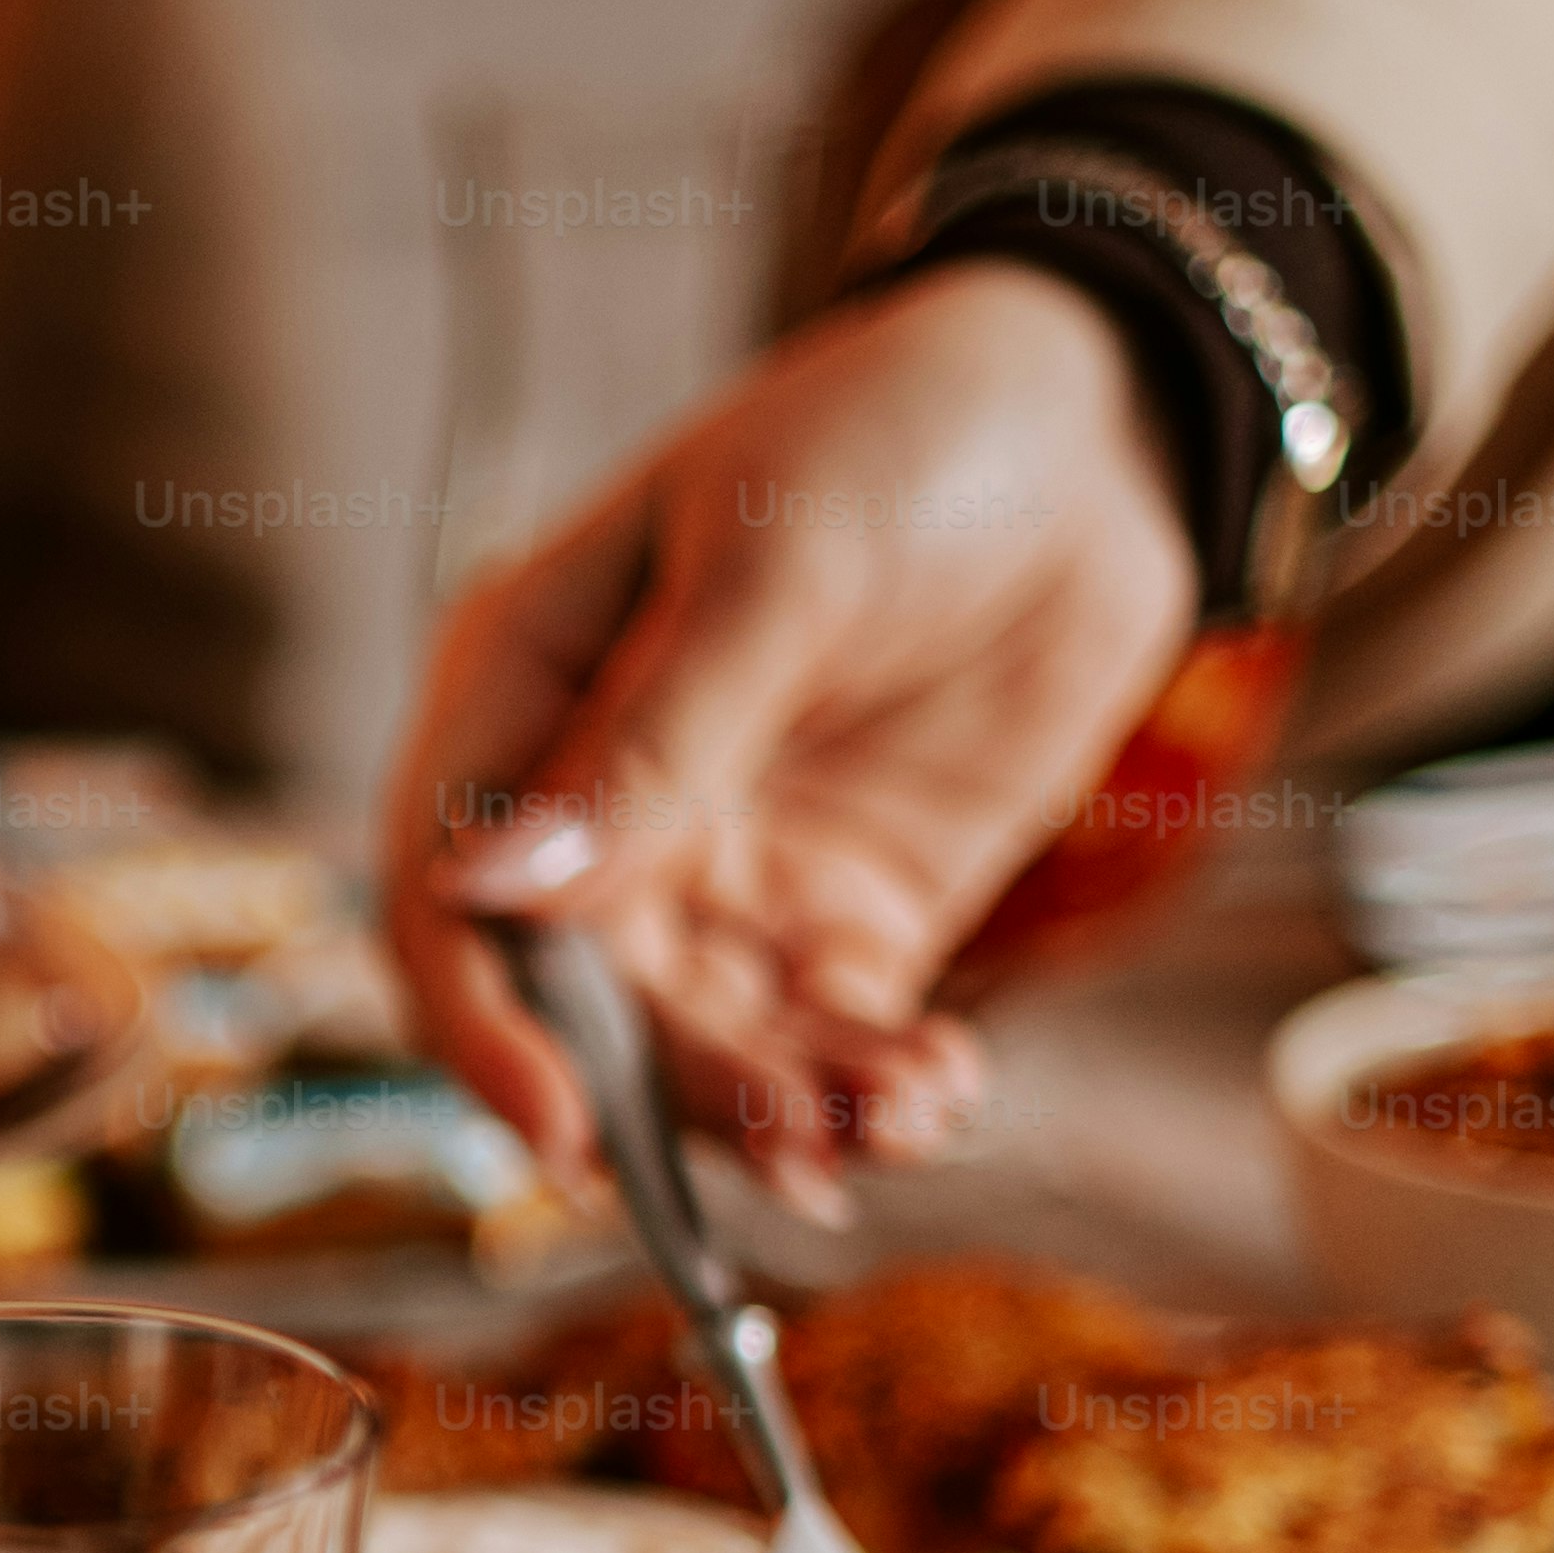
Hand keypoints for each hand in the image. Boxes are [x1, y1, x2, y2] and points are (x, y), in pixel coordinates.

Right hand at [381, 256, 1201, 1208]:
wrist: (1106, 421)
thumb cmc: (902, 433)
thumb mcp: (773, 568)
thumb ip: (650, 742)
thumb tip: (494, 890)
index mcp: (522, 695)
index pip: (447, 899)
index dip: (488, 1029)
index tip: (567, 1130)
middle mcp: (598, 806)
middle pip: (585, 1009)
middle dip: (682, 1091)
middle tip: (797, 1127)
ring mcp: (722, 867)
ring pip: (709, 1047)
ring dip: (792, 1105)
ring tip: (904, 1105)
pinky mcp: (844, 910)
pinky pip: (827, 1039)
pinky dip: (873, 1088)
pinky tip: (940, 1090)